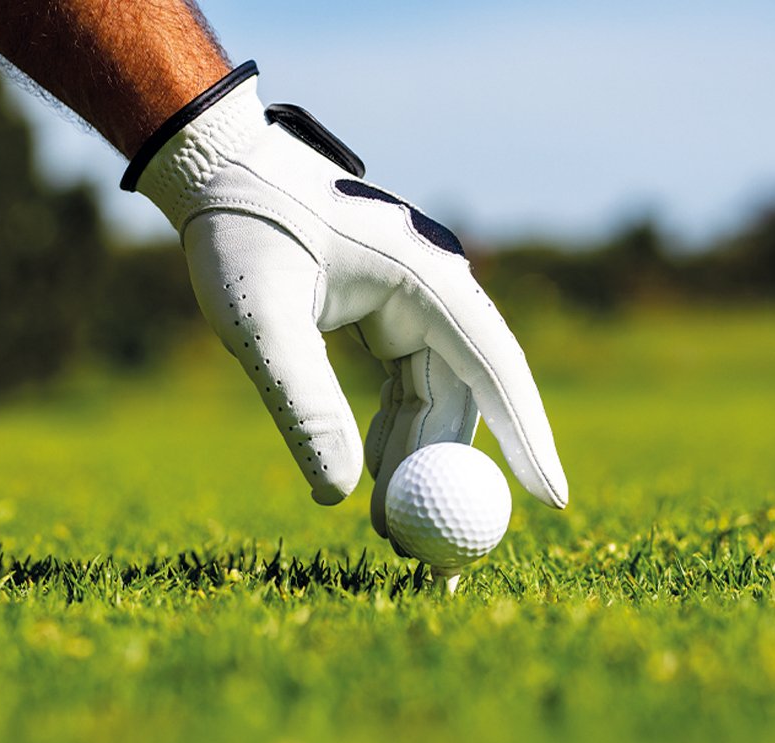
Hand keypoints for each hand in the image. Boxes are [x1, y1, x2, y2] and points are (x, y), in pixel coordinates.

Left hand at [122, 62, 567, 536]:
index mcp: (425, 277)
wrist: (221, 165)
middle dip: (447, 470)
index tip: (553, 500)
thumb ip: (301, 402)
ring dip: (417, 457)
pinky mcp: (392, 307)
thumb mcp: (261, 319)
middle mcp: (435, 286)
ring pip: (438, 393)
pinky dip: (395, 429)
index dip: (528, 435)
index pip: (495, 365)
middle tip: (421, 544)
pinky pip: (410, 380)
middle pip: (467, 392)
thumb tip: (341, 495)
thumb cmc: (239, 229)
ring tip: (384, 525)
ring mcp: (416, 296)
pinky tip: (372, 471)